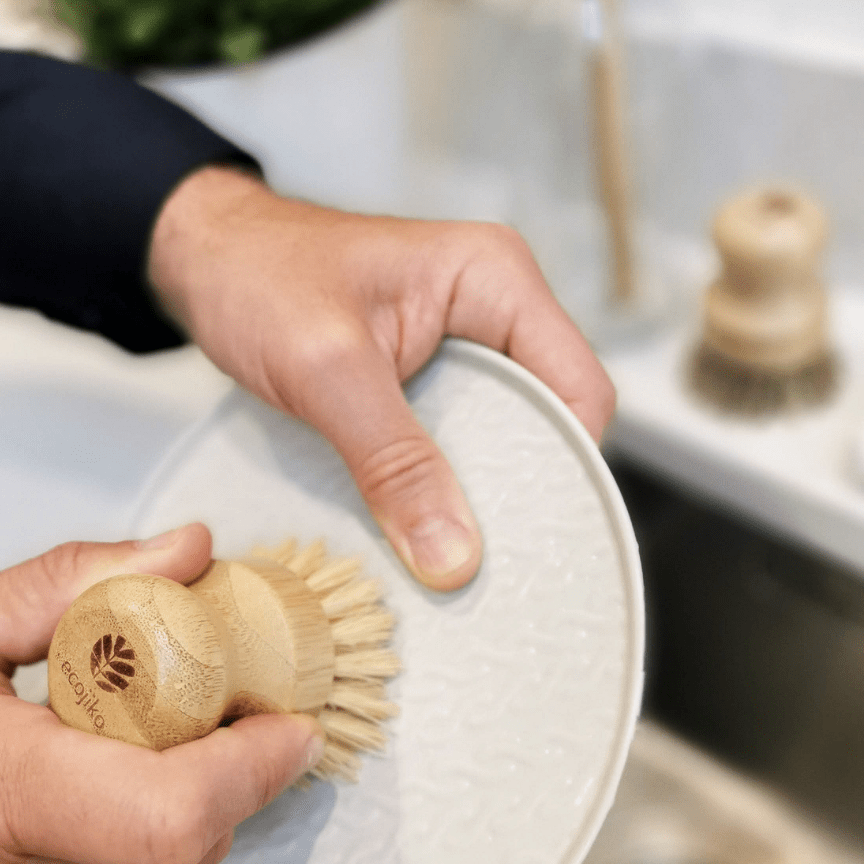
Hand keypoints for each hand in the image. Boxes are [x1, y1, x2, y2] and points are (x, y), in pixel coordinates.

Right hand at [0, 524, 322, 863]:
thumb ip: (76, 580)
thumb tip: (193, 549)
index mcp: (8, 797)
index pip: (164, 820)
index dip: (248, 772)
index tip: (293, 726)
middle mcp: (28, 858)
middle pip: (180, 852)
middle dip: (236, 782)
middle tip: (249, 718)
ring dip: (208, 804)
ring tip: (200, 737)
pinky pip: (142, 862)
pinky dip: (172, 821)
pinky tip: (160, 768)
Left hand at [149, 167, 614, 591]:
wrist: (207, 259)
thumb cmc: (259, 276)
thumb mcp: (327, 369)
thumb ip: (394, 461)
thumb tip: (455, 556)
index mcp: (495, 279)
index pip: (578, 388)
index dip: (569, 465)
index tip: (534, 535)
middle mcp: (493, 309)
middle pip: (547, 418)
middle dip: (522, 486)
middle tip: (489, 559)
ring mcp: (463, 342)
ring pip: (502, 434)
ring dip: (477, 488)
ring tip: (451, 549)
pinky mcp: (429, 372)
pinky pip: (458, 436)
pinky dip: (441, 479)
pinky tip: (418, 519)